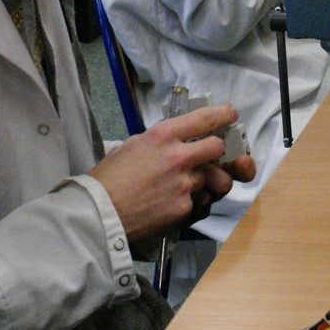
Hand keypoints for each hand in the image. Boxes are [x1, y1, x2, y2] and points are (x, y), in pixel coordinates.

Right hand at [89, 104, 256, 241]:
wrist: (98, 214)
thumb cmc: (108, 179)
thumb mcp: (132, 146)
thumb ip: (160, 142)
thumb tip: (176, 143)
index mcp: (164, 135)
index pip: (204, 118)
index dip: (223, 115)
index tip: (231, 115)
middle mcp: (180, 156)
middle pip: (218, 148)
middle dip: (217, 153)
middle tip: (209, 159)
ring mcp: (186, 184)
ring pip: (216, 180)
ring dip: (209, 183)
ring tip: (192, 188)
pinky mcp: (186, 209)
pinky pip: (203, 204)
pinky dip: (196, 205)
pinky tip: (178, 206)